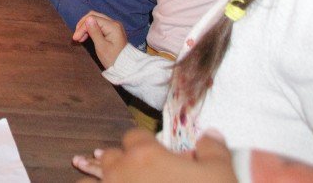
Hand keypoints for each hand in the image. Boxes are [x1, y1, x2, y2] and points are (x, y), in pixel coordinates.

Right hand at [73, 10, 127, 67]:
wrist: (124, 67)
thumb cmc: (113, 59)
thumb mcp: (101, 47)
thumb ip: (94, 32)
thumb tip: (87, 19)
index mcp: (113, 26)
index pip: (93, 19)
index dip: (82, 27)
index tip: (75, 38)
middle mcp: (114, 23)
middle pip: (94, 16)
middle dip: (83, 25)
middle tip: (76, 36)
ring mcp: (113, 26)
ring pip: (95, 20)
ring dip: (86, 27)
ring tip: (79, 38)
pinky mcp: (111, 30)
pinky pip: (99, 25)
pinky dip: (91, 29)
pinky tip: (85, 36)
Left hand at [76, 129, 236, 182]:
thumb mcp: (220, 173)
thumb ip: (213, 150)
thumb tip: (212, 134)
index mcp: (146, 154)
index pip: (134, 137)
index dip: (143, 144)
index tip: (151, 152)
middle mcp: (123, 171)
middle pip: (112, 157)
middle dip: (120, 160)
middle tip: (125, 166)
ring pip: (96, 179)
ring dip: (97, 177)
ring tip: (92, 173)